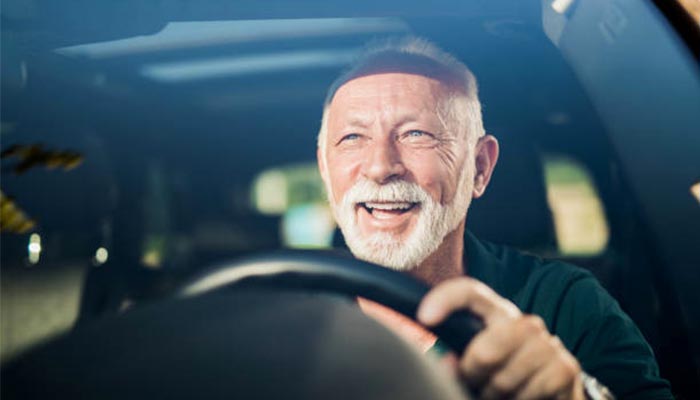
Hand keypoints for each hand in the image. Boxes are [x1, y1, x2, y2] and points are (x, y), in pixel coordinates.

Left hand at [417, 277, 584, 399]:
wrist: (553, 391)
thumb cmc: (504, 375)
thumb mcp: (477, 364)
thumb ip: (457, 362)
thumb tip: (445, 362)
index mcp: (496, 313)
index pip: (470, 292)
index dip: (446, 299)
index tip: (424, 317)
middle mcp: (524, 322)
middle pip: (485, 351)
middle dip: (474, 376)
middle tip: (477, 382)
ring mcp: (548, 343)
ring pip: (505, 378)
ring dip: (497, 394)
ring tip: (500, 392)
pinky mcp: (566, 367)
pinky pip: (531, 392)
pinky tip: (522, 397)